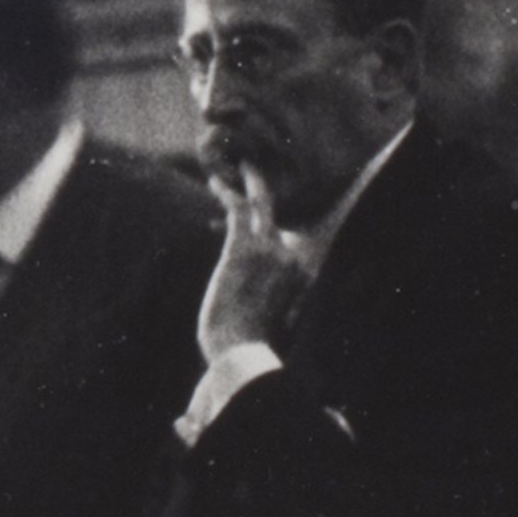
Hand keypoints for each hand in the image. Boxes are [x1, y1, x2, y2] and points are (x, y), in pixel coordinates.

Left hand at [197, 166, 309, 365]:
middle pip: (281, 213)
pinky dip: (227, 193)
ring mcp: (270, 251)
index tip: (259, 212)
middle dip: (265, 188)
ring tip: (234, 163)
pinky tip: (215, 183)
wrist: (242, 353)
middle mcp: (292, 258)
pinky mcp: (245, 248)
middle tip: (252, 165)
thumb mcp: (272, 322)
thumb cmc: (250, 345)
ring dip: (246, 182)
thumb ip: (274, 302)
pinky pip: (238, 210)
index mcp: (302, 276)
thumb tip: (266, 302)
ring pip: (260, 204)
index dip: (273, 224)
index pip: (291, 238)